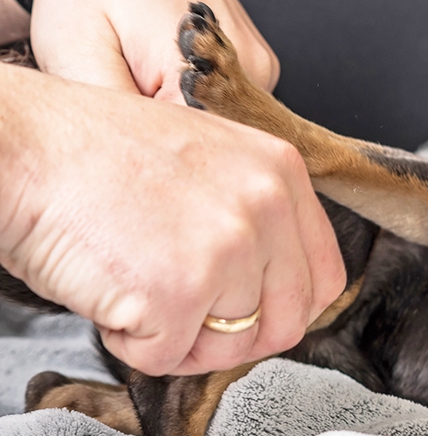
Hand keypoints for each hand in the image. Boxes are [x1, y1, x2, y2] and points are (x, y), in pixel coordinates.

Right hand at [0, 69, 345, 375]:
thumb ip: (255, 214)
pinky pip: (166, 356)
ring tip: (137, 286)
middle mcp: (267, 208)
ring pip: (228, 347)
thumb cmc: (97, 152)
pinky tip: (109, 290)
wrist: (26, 145)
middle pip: (287, 320)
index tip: (252, 311)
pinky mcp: (179, 292)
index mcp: (282, 172)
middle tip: (187, 315)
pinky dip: (130, 340)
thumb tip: (270, 282)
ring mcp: (228, 250)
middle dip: (236, 335)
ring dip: (179, 335)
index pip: (324, 275)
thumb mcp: (209, 158)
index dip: (287, 306)